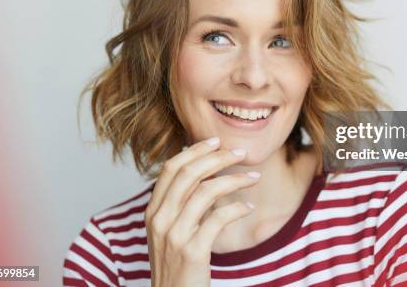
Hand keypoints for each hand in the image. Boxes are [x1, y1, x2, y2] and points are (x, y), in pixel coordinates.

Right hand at [144, 137, 259, 286]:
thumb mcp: (170, 231)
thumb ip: (180, 204)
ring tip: (253, 178)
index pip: (171, 168)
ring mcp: (173, 236)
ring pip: (205, 192)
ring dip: (234, 180)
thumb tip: (203, 172)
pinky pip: (218, 219)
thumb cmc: (177, 265)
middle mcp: (159, 220)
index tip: (216, 141)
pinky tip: (249, 208)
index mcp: (153, 211)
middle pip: (188, 174)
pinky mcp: (192, 252)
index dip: (194, 151)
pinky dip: (237, 209)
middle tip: (240, 153)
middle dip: (217, 158)